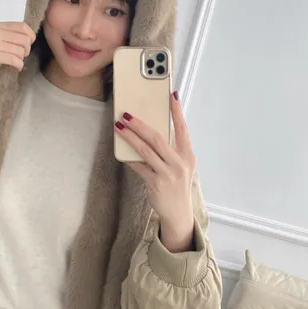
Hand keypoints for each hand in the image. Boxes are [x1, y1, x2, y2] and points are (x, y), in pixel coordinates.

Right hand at [0, 22, 35, 80]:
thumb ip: (3, 34)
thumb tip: (24, 39)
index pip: (22, 26)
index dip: (30, 36)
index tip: (28, 44)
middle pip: (23, 38)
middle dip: (27, 49)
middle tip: (22, 55)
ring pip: (19, 50)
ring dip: (22, 58)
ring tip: (17, 61)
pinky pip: (13, 59)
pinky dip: (18, 65)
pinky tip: (16, 67)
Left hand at [115, 91, 196, 252]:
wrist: (179, 213)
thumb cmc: (178, 186)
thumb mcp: (181, 166)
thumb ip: (171, 150)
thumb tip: (152, 132)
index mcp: (188, 155)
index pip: (183, 128)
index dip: (177, 111)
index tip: (172, 95)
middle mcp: (179, 163)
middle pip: (157, 138)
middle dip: (140, 124)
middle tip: (127, 114)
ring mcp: (167, 173)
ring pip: (145, 150)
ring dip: (130, 137)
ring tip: (119, 126)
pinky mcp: (155, 183)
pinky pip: (139, 166)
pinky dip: (129, 157)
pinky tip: (121, 150)